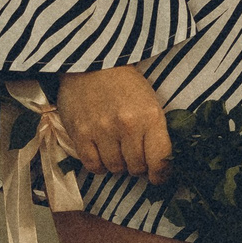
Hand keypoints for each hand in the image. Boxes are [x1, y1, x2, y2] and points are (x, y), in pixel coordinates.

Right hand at [55, 64, 170, 181]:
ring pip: (115, 168)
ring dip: (119, 165)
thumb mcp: (151, 102)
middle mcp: (127, 126)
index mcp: (151, 117)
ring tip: (118, 151)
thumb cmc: (126, 84)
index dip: (161, 174)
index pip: (160, 159)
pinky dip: (100, 165)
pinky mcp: (80, 134)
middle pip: (137, 167)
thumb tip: (159, 162)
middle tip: (136, 157)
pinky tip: (102, 154)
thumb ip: (155, 131)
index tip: (159, 177)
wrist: (93, 64)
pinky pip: (93, 166)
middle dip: (139, 166)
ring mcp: (102, 131)